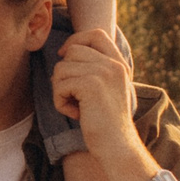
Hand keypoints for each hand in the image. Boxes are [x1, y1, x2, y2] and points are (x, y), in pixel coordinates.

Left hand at [52, 31, 146, 172]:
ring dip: (61, 91)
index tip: (65, 57)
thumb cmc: (107, 123)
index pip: (95, 34)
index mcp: (119, 63)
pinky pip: (60, 85)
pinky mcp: (91, 85)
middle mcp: (113, 64)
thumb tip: (65, 52)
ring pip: (62, 68)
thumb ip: (95, 70)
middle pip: (73, 51)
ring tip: (77, 107)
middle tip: (74, 96)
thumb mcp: (106, 90)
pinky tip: (76, 115)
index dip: (76, 41)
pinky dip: (61, 102)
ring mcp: (103, 73)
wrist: (117, 146)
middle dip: (64, 74)